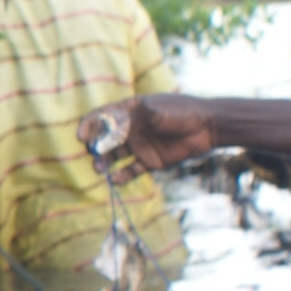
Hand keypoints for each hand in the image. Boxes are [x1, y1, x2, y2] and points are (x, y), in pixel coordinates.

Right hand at [80, 94, 217, 174]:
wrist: (209, 126)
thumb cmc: (182, 111)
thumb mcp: (155, 110)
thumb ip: (132, 119)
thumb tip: (109, 128)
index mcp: (129, 111)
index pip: (102, 117)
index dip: (89, 125)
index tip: (81, 136)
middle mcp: (131, 129)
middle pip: (105, 140)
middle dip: (95, 148)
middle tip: (93, 156)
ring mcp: (140, 146)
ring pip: (115, 156)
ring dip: (105, 163)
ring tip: (100, 170)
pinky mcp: (150, 161)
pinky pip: (131, 170)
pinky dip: (122, 176)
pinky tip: (116, 180)